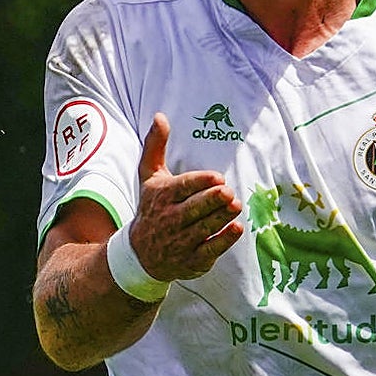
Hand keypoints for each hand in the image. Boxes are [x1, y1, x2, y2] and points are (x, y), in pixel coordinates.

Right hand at [128, 113, 243, 281]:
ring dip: (221, 217)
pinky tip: (236, 228)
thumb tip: (160, 116)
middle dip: (212, 200)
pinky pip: (210, 250)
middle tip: (228, 192)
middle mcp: (170, 219)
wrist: (139, 255)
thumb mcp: (149, 176)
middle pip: (194, 208)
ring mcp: (181, 241)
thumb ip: (155, 146)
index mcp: (162, 196)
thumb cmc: (152, 207)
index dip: (201, 182)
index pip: (183, 188)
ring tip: (235, 205)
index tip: (218, 177)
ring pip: (204, 228)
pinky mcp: (192, 259)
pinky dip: (223, 240)